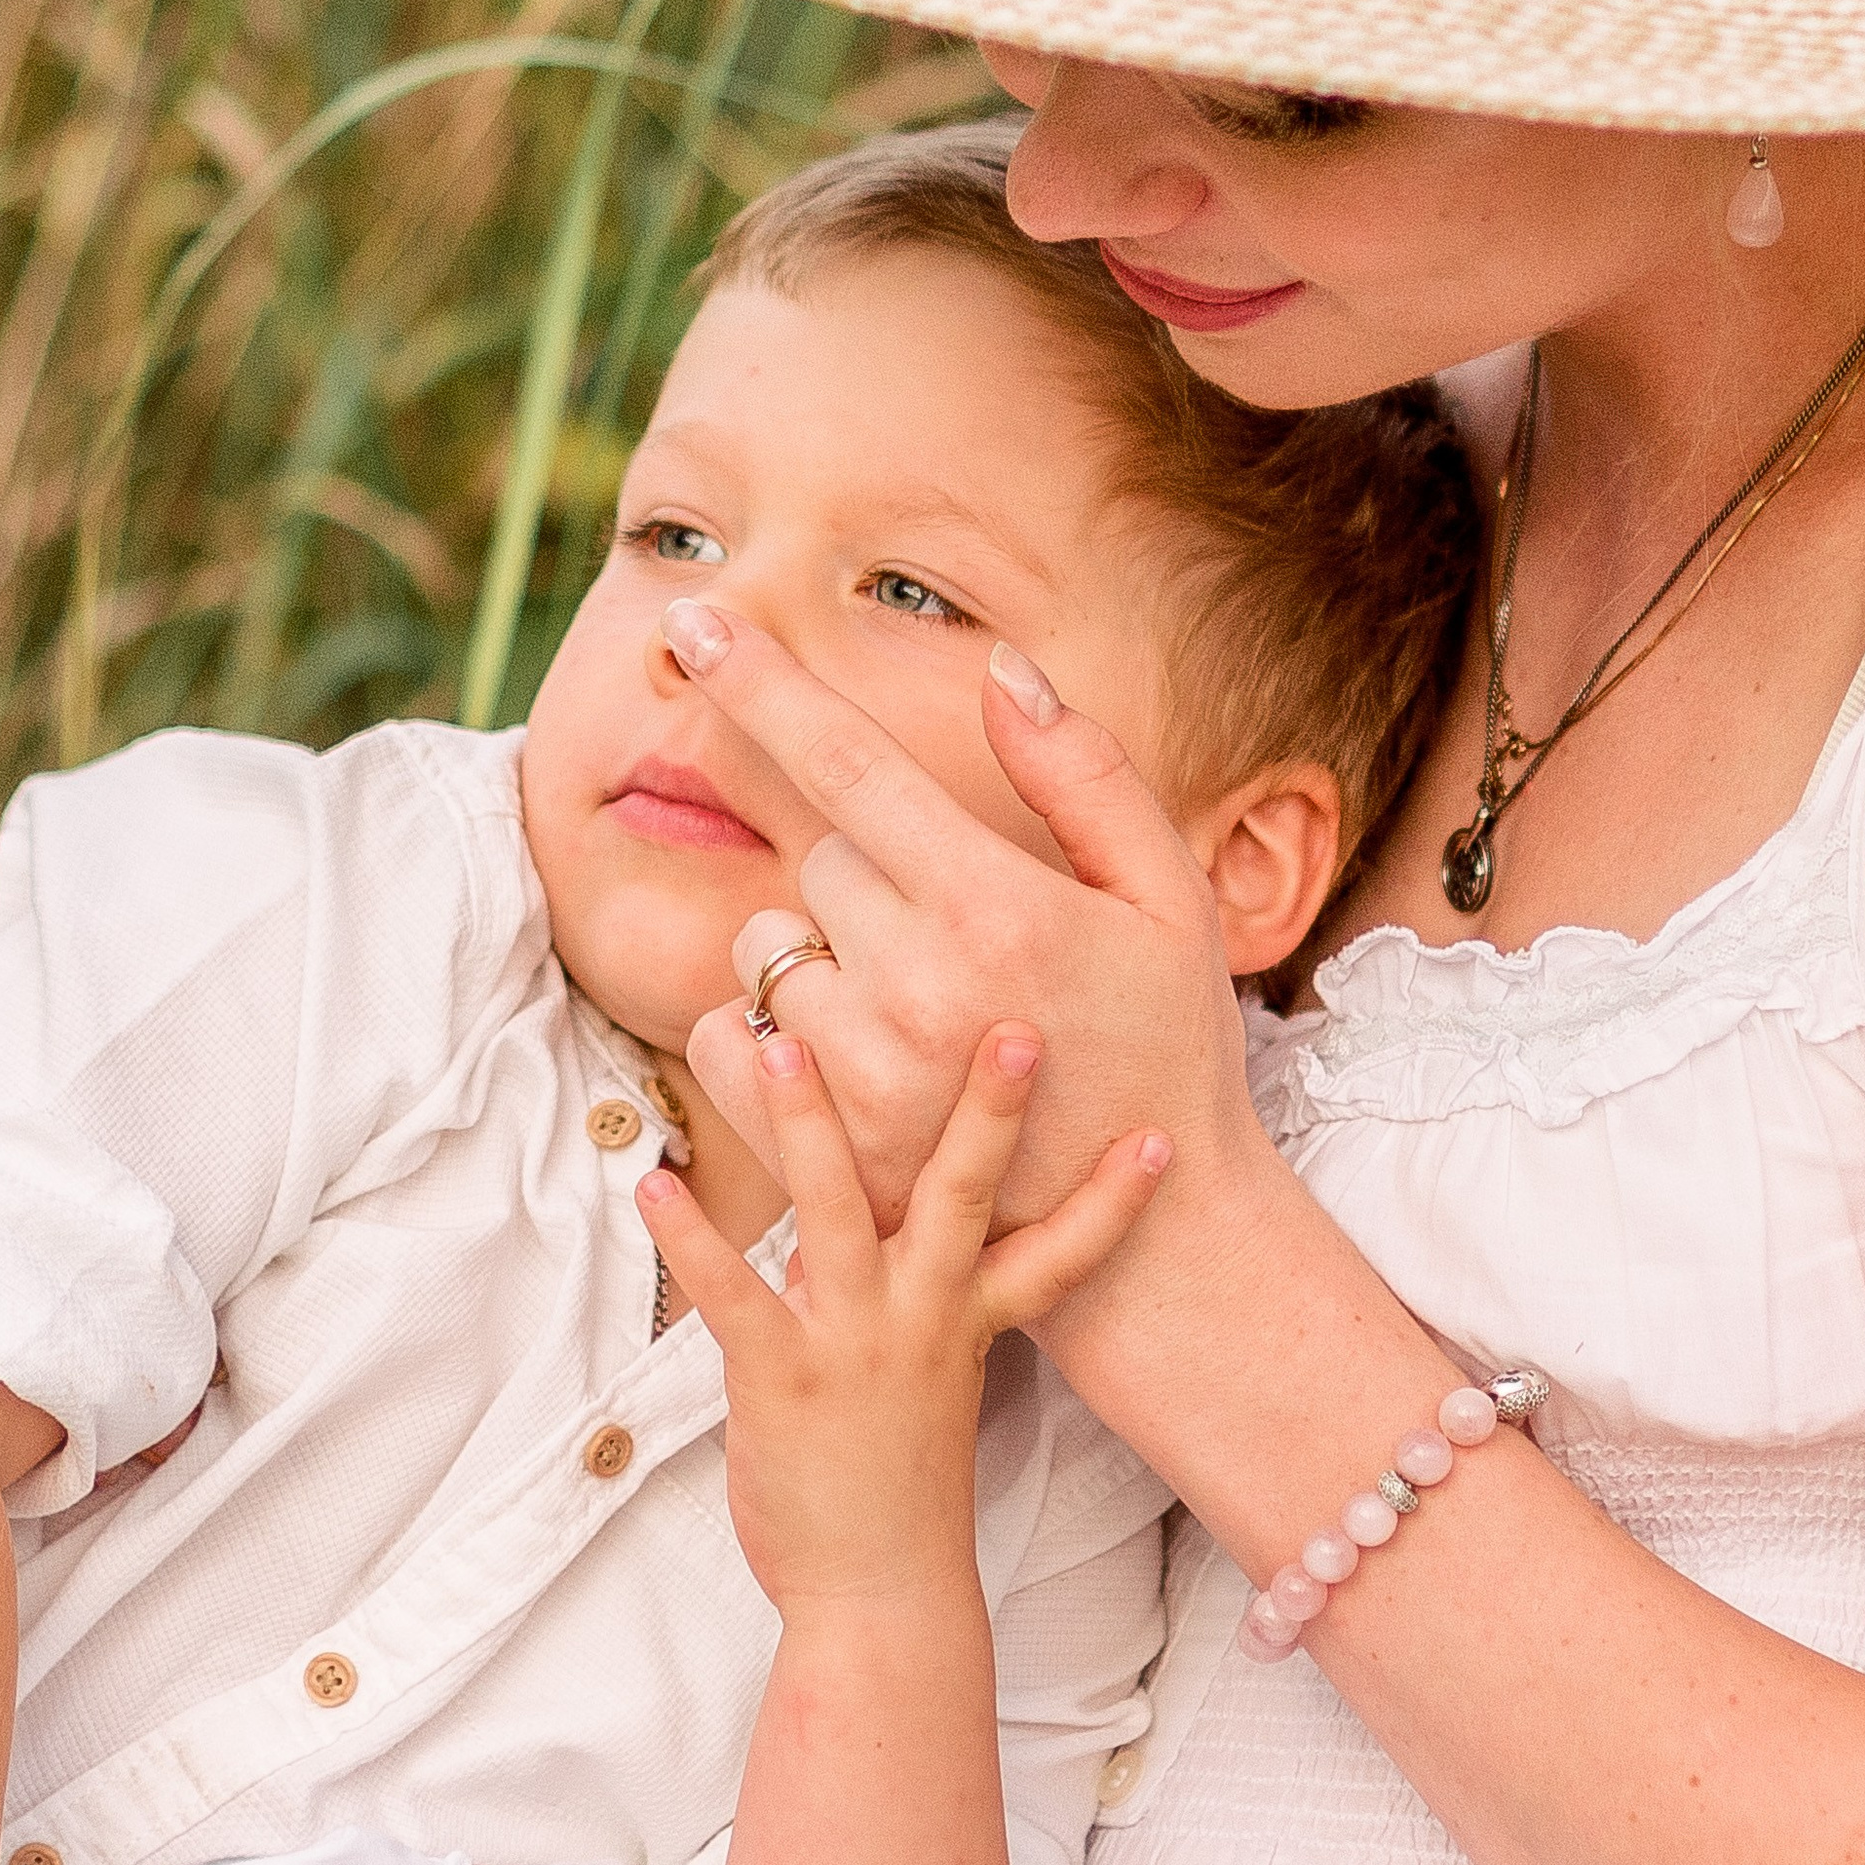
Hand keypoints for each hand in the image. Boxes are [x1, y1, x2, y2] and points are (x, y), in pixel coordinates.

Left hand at [638, 1023, 1168, 1613]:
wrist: (877, 1598)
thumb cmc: (900, 1495)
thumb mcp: (922, 1387)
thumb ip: (891, 1305)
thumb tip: (831, 1245)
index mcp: (965, 1323)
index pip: (1056, 1253)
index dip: (1110, 1199)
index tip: (1159, 1137)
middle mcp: (920, 1319)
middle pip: (961, 1195)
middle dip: (988, 1112)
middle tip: (1012, 1032)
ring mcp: (854, 1343)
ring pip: (835, 1209)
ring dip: (807, 1122)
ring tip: (782, 1046)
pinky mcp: (782, 1375)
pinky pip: (731, 1291)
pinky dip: (689, 1235)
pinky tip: (654, 1182)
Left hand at [666, 603, 1267, 1229]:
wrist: (1160, 1246)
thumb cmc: (1169, 1048)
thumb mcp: (1165, 898)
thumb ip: (1084, 776)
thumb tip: (1001, 669)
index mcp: (997, 908)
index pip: (848, 765)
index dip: (764, 684)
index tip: (695, 617)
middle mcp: (917, 988)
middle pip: (817, 861)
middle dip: (869, 876)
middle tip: (959, 938)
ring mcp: (863, 1079)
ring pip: (769, 950)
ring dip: (820, 959)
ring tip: (916, 1012)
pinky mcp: (825, 1153)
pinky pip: (729, 1042)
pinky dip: (769, 1039)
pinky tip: (853, 1063)